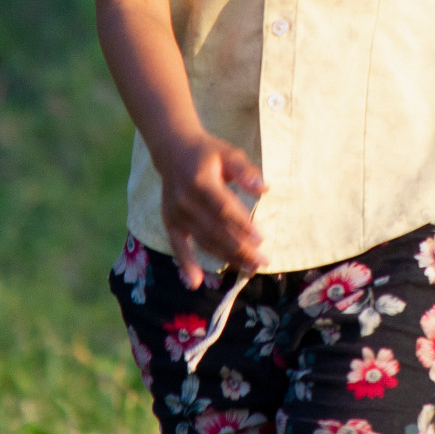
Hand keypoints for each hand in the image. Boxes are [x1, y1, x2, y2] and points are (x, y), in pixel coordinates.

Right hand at [157, 132, 265, 286]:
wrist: (173, 151)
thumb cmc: (208, 153)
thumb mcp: (229, 153)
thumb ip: (246, 171)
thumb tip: (264, 188)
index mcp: (201, 181)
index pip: (224, 208)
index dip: (242, 225)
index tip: (262, 239)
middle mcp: (185, 200)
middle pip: (216, 230)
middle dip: (241, 248)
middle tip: (262, 261)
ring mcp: (176, 214)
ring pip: (204, 241)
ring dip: (227, 258)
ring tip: (249, 269)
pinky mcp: (170, 223)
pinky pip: (178, 247)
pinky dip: (186, 265)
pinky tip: (195, 282)